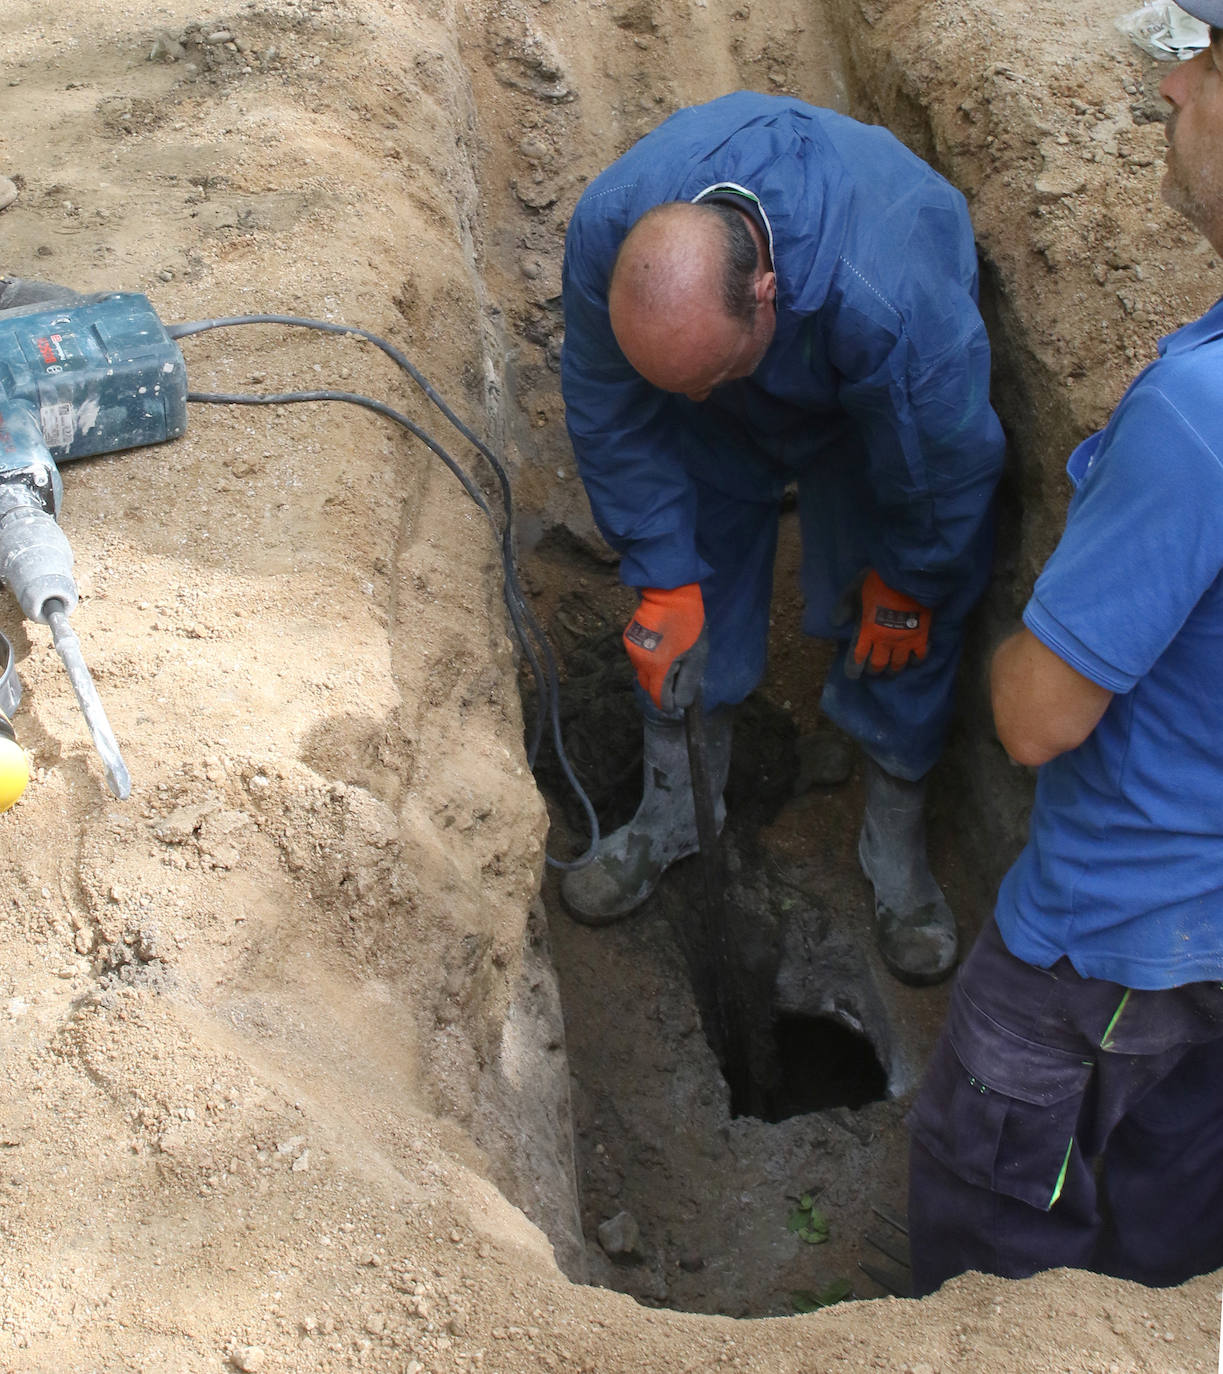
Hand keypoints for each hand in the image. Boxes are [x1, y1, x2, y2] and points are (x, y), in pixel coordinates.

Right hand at [623, 583, 707, 711]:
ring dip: (653, 672)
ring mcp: (631, 650)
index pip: (658, 698)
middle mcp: (640, 662)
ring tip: (670, 657)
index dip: (668, 703)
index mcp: (658, 667)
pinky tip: (660, 646)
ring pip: (641, 672)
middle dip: (660, 688)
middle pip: (647, 687)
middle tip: (676, 678)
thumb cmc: (687, 622)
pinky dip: (648, 659)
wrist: (668, 592)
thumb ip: (687, 682)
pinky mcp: (628, 639)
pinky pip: (638, 658)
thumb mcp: (696, 655)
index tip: (676, 702)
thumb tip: (680, 704)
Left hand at [845, 569, 930, 678]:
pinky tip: (912, 661)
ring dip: (893, 671)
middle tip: (874, 671)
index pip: (858, 657)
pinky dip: (915, 661)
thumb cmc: (879, 582)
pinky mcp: (920, 636)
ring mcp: (903, 641)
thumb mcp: (854, 590)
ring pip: (897, 664)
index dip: (854, 668)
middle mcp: (884, 641)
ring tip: (891, 672)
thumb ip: (844, 607)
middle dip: (874, 671)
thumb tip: (836, 624)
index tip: (853, 674)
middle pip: (878, 665)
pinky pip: (919, 656)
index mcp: (867, 631)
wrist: (908, 579)